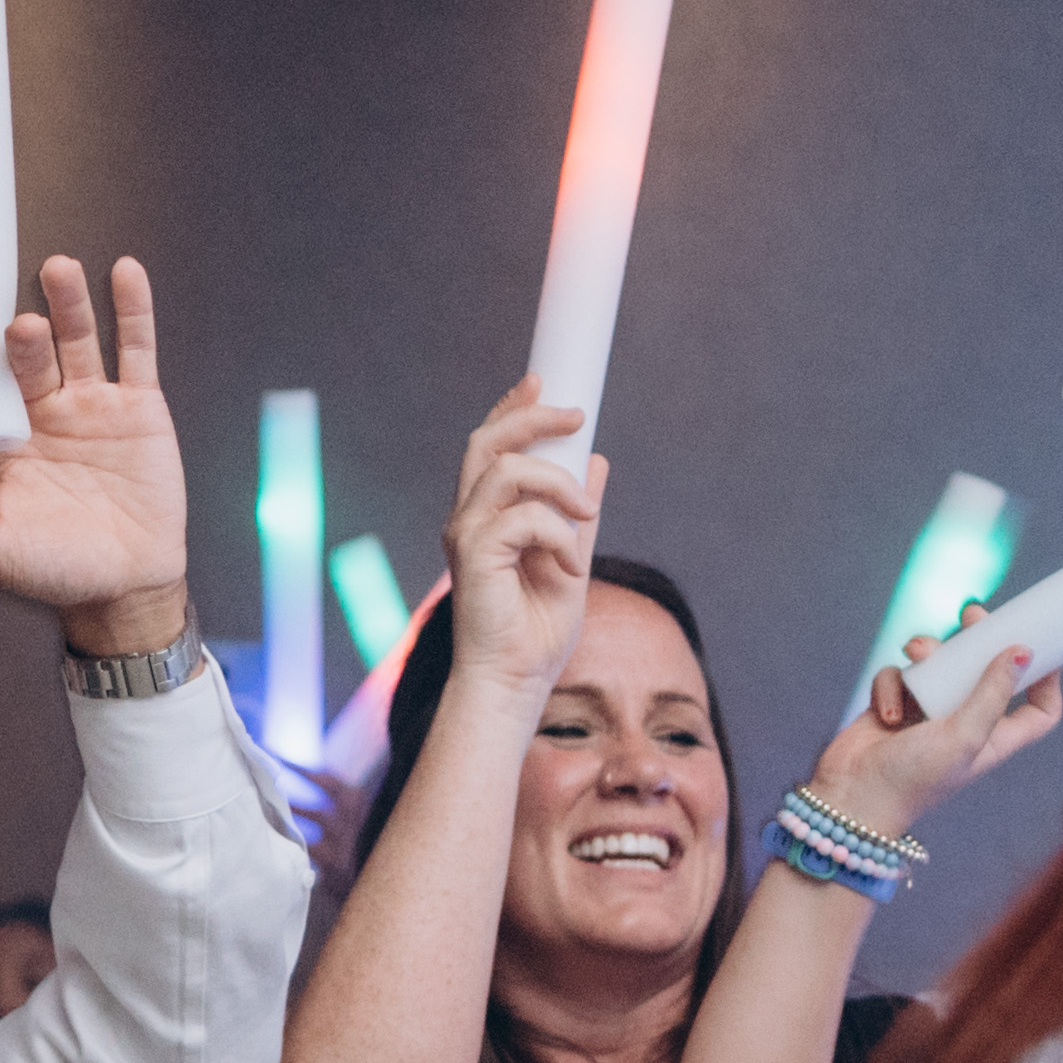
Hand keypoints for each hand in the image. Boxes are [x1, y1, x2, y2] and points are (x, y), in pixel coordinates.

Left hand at [0, 254, 194, 652]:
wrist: (124, 588)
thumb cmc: (51, 571)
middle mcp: (36, 409)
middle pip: (20, 353)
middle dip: (15, 335)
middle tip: (16, 329)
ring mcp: (88, 402)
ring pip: (75, 338)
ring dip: (65, 302)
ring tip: (57, 272)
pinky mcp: (137, 405)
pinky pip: (134, 349)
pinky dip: (131, 309)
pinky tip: (124, 274)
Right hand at [427, 384, 603, 708]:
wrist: (518, 680)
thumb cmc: (538, 631)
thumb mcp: (571, 557)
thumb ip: (579, 512)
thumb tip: (596, 462)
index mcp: (485, 516)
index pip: (489, 446)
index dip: (511, 408)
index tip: (541, 382)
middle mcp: (468, 519)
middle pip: (487, 442)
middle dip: (531, 417)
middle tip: (577, 415)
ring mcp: (466, 535)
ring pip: (508, 470)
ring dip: (559, 484)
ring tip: (585, 515)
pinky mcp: (474, 555)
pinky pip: (524, 517)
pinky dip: (558, 534)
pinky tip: (570, 567)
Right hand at [811, 605, 1061, 847]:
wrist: (851, 798)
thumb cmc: (912, 779)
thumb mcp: (963, 736)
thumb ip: (993, 693)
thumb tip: (1023, 652)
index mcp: (994, 738)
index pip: (1039, 711)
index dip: (1047, 681)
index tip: (1041, 647)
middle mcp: (967, 723)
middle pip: (988, 672)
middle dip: (981, 642)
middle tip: (973, 615)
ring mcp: (929, 713)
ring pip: (940, 665)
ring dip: (927, 655)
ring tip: (916, 656)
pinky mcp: (896, 706)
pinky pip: (900, 676)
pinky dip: (891, 685)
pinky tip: (885, 712)